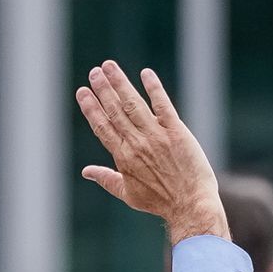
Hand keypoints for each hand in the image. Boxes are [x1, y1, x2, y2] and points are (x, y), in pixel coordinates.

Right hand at [76, 62, 225, 247]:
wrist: (190, 204)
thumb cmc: (159, 202)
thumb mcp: (127, 193)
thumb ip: (106, 178)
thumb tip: (86, 171)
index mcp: (123, 157)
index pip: (103, 127)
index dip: (91, 108)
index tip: (82, 92)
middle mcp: (137, 143)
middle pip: (115, 111)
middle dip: (103, 90)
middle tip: (94, 72)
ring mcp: (156, 136)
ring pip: (134, 104)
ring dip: (120, 84)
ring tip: (109, 67)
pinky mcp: (176, 131)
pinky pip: (163, 105)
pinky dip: (154, 88)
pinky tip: (145, 74)